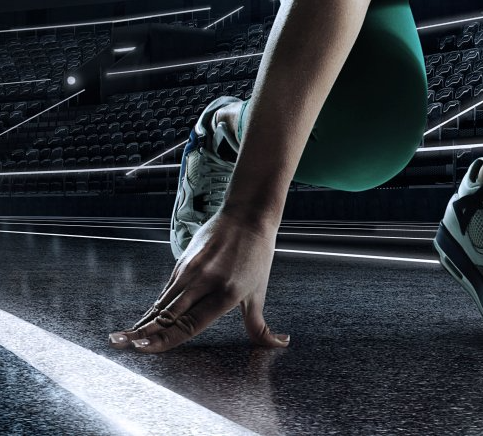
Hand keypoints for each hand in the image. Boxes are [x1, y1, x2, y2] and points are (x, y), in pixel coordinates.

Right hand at [108, 209, 288, 353]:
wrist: (249, 214)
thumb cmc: (257, 255)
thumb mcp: (259, 292)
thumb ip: (260, 326)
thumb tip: (280, 344)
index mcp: (225, 294)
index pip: (188, 324)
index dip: (163, 339)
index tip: (142, 349)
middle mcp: (205, 282)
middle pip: (167, 315)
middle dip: (142, 333)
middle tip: (120, 346)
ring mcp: (191, 270)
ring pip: (162, 303)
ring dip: (141, 322)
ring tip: (120, 338)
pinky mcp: (183, 262)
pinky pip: (166, 290)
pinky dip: (154, 308)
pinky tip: (142, 320)